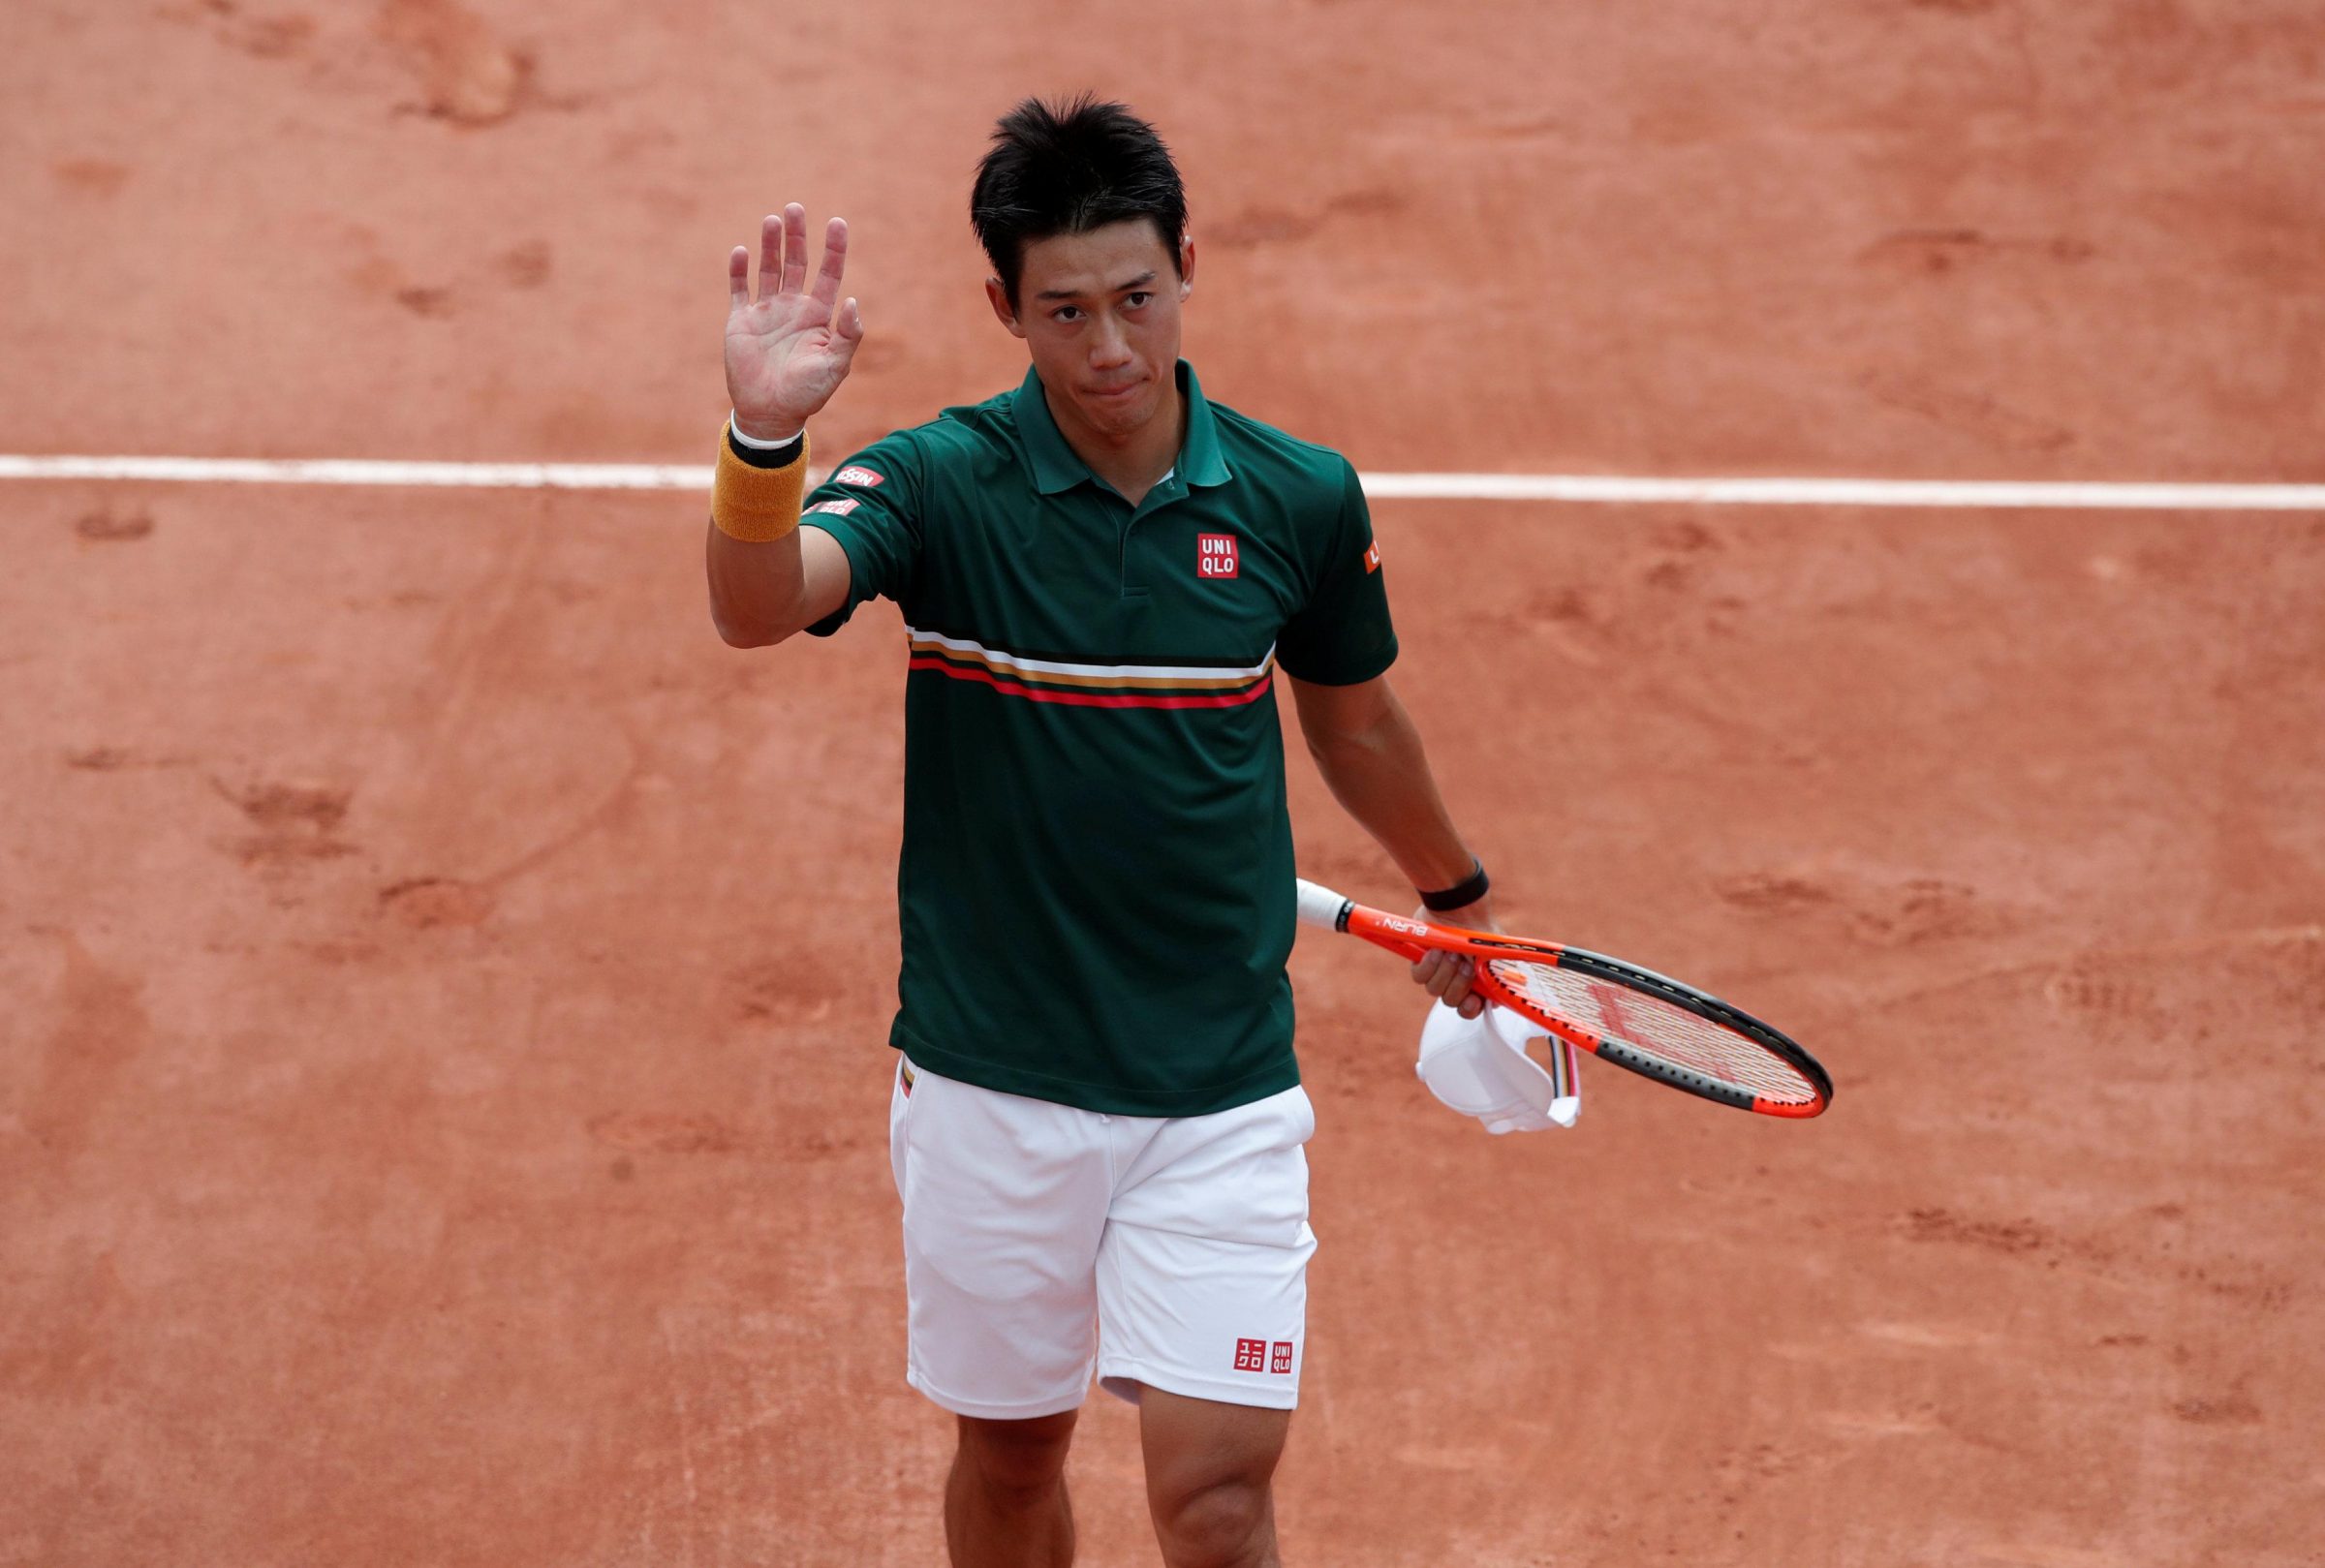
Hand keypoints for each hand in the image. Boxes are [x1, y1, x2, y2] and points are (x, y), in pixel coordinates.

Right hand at [724, 204, 862, 442]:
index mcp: (818, 316)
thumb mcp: (835, 366)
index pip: (829, 274)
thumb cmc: (807, 393)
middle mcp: (792, 307)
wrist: (770, 413)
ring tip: (773, 219)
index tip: (838, 222)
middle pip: (796, 262)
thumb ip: (847, 335)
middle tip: (795, 208)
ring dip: (770, 244)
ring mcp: (766, 312)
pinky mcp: (741, 321)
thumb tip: (852, 301)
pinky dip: (739, 270)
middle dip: (797, 236)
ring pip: (768, 269)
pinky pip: (739, 289)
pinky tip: (743, 251)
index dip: (834, 249)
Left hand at [1411, 894, 1496, 1020]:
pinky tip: (1435, 951)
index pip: (1470, 1009)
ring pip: (1434, 990)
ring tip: (1451, 952)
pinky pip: (1419, 977)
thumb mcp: (1495, 956)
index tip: (1473, 999)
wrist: (1460, 907)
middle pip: (1451, 1001)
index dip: (1469, 1009)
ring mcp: (1439, 972)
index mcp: (1477, 983)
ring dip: (1444, 971)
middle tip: (1465, 964)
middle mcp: (1457, 981)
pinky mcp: (1422, 962)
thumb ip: (1498, 978)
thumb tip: (1501, 998)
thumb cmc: (1481, 930)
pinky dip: (1428, 966)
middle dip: (1458, 984)